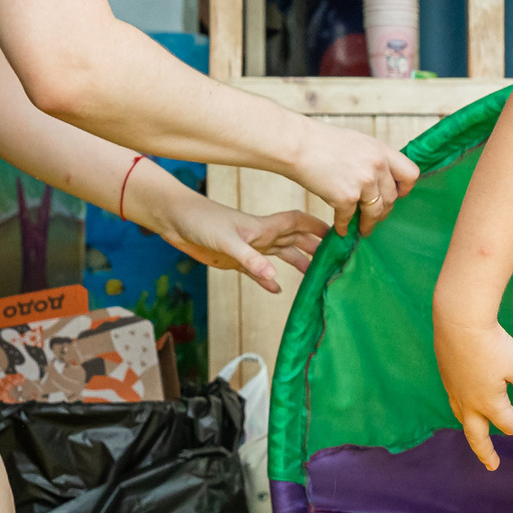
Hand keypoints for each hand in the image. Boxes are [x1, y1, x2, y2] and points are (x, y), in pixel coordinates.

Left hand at [147, 192, 326, 293]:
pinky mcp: (235, 260)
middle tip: (336, 257)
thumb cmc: (201, 223)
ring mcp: (249, 249)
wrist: (174, 222)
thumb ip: (250, 260)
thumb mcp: (227, 242)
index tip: (338, 233)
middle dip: (315, 246)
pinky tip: (277, 289)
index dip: (317, 227)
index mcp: (263, 228)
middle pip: (295, 240)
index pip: (298, 224)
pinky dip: (269, 280)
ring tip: (315, 275)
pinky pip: (258, 271)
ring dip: (298, 262)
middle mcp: (260, 236)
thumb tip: (275, 280)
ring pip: (281, 254)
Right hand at [291, 123, 419, 233]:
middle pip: (392, 198)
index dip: (404, 188)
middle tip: (375, 216)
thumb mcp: (357, 143)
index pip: (410, 174)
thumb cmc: (321, 143)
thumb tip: (379, 180)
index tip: (396, 194)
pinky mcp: (346, 198)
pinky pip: (350, 218)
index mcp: (381, 151)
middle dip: (384, 210)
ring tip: (364, 229)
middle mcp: (377, 167)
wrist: (298, 145)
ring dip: (369, 223)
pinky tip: (342, 228)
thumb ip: (372, 160)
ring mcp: (363, 183)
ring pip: (376, 212)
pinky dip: (345, 226)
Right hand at [435, 312, 512, 469]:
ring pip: (463, 417)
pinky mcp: (446, 374)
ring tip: (478, 433)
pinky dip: (465, 406)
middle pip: (475, 436)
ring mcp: (453, 389)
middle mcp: (467, 401)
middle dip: (485, 453)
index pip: (510, 424)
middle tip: (493, 465)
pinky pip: (455, 398)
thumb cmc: (491, 343)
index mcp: (487, 404)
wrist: (459, 319)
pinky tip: (468, 399)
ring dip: (472, 428)